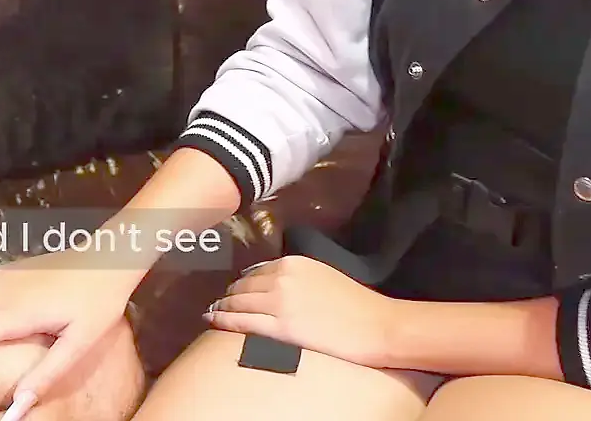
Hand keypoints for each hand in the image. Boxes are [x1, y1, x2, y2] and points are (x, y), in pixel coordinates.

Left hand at [203, 255, 402, 369]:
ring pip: (237, 302)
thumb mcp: (323, 277)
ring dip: (221, 306)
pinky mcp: (281, 327)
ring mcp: (279, 302)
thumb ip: (297, 278)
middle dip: (228, 294)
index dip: (241, 283)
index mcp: (293, 263)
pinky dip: (222, 319)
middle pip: (242, 285)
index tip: (233, 289)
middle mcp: (282, 277)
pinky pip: (241, 321)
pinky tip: (211, 319)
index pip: (255, 272)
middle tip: (217, 301)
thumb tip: (275, 284)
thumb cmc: (357, 305)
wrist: (379, 326)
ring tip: (212, 311)